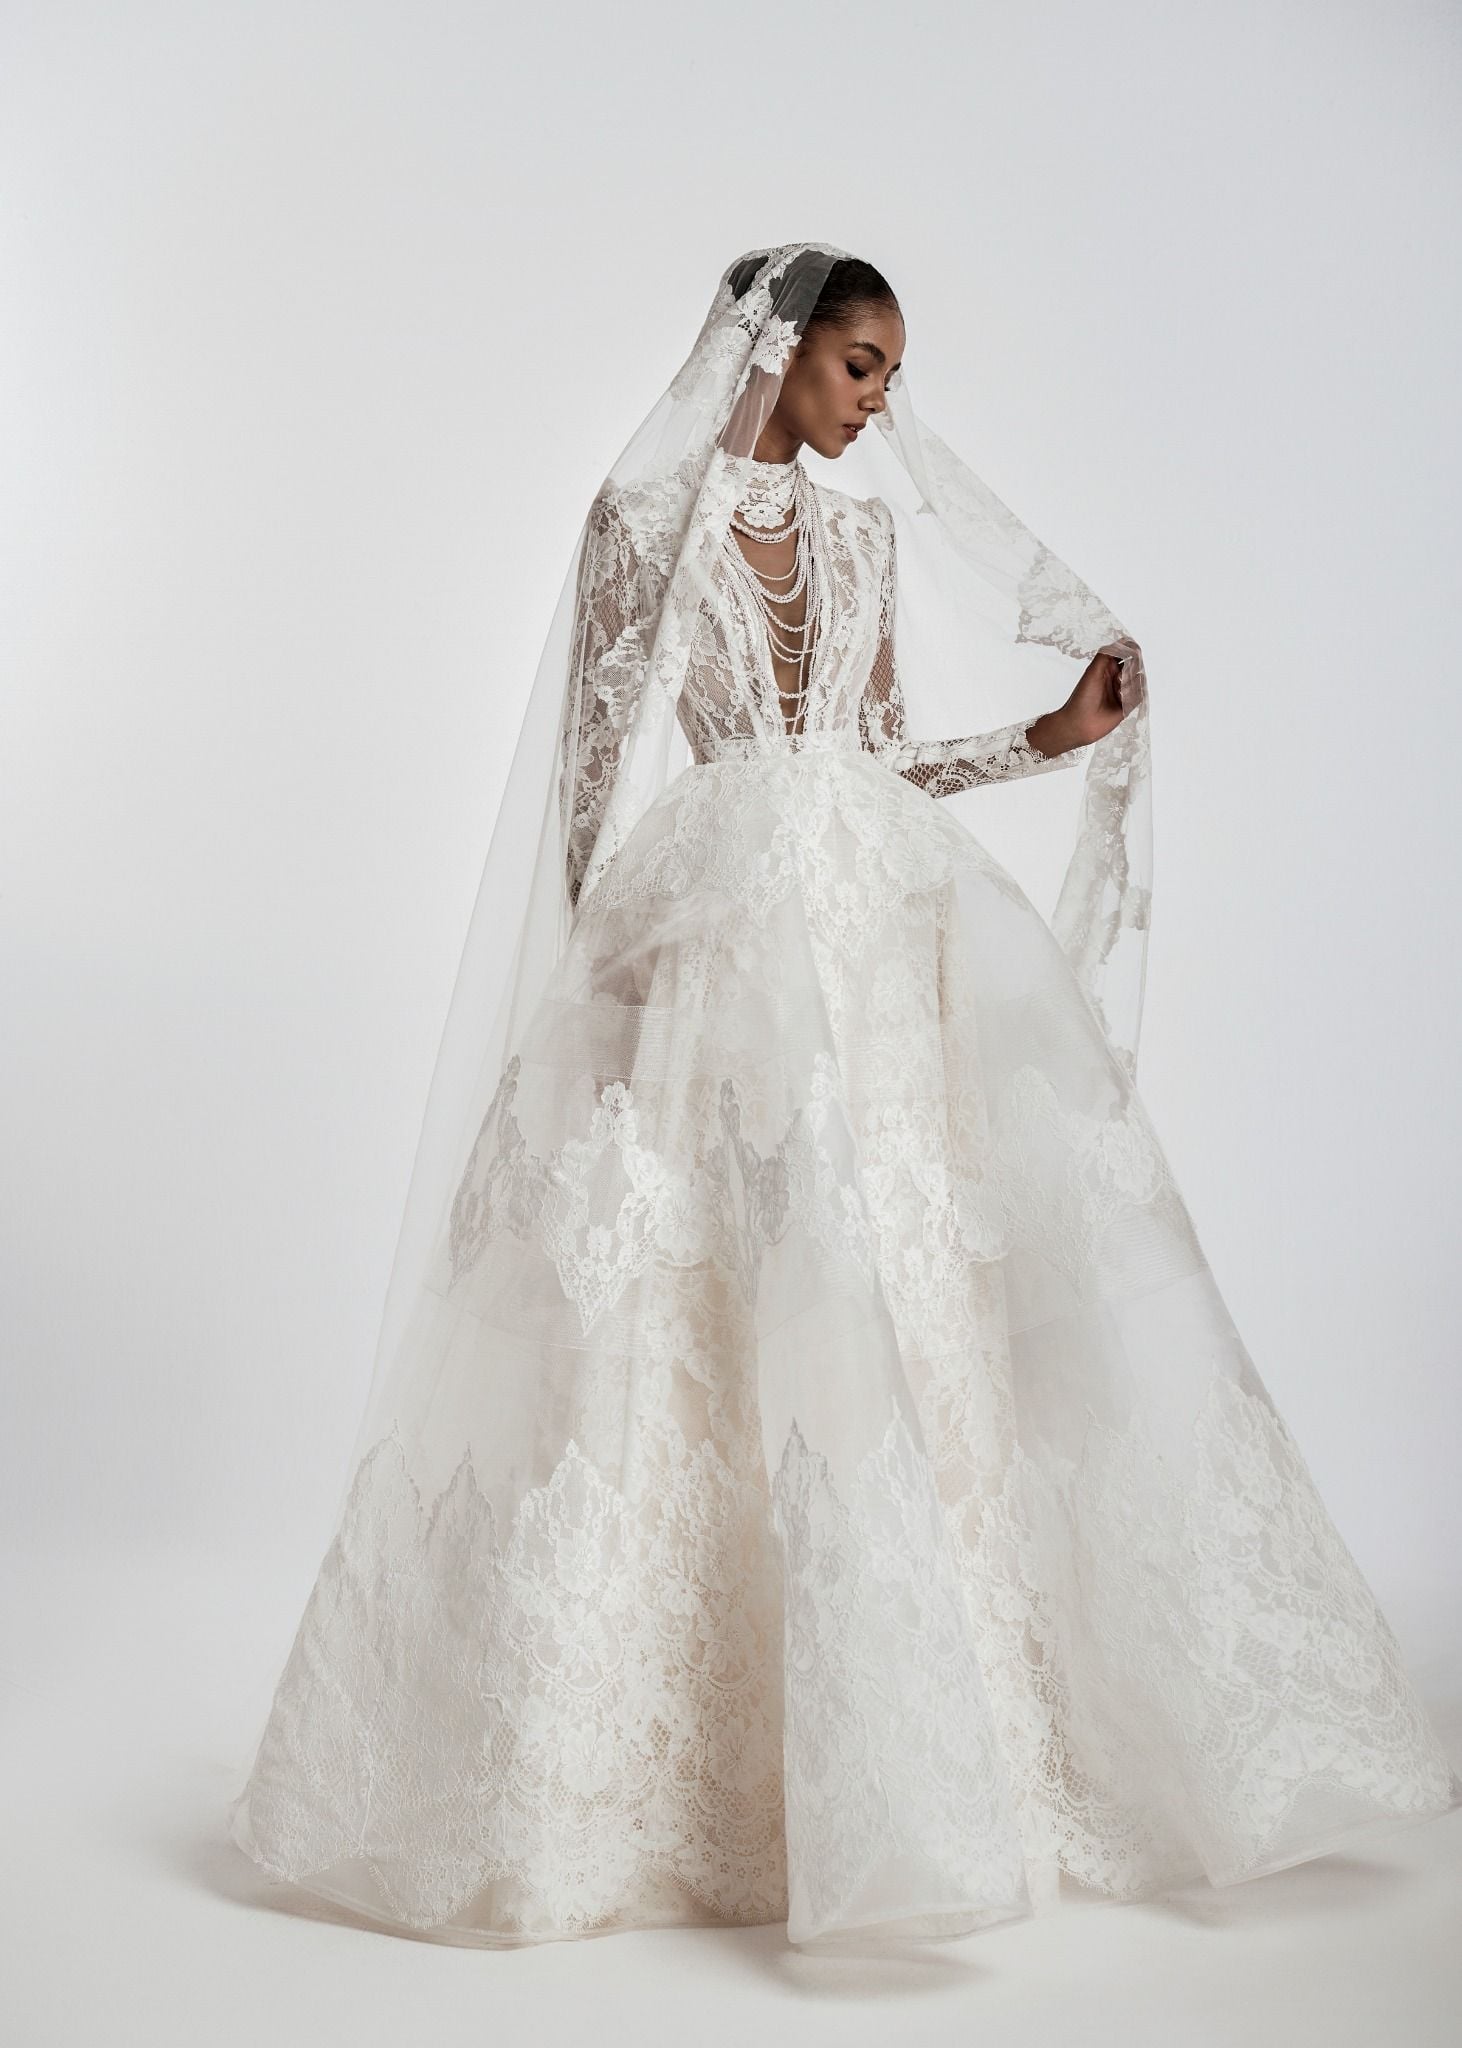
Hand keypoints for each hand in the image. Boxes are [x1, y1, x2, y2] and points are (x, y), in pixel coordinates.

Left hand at [1028, 638, 1142, 755]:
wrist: (1079, 724)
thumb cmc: (1082, 698)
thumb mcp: (1092, 671)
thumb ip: (1106, 655)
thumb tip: (1123, 642)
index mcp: (1107, 669)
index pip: (1124, 655)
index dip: (1130, 651)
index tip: (1134, 650)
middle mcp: (1116, 679)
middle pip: (1134, 667)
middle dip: (1133, 668)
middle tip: (1122, 676)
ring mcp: (1122, 693)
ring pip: (1138, 681)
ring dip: (1132, 683)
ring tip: (1118, 691)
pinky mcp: (1126, 706)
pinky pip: (1139, 696)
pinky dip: (1134, 695)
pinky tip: (1123, 699)